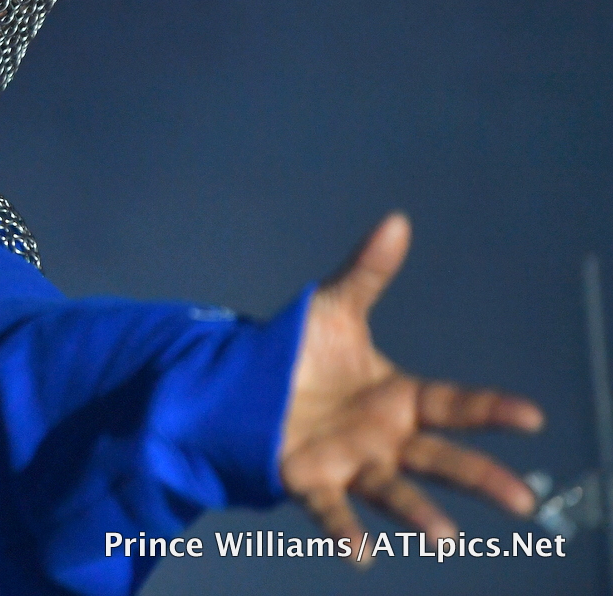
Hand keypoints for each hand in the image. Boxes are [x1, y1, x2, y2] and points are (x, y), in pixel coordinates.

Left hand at [280, 213, 543, 559]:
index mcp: (398, 398)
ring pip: (393, 492)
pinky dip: (344, 532)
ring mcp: (350, 462)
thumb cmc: (300, 353)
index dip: (491, 410)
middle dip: (480, 478)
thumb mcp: (335, 308)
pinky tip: (359, 555)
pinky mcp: (310, 478)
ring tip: (445, 536)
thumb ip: (368, 272)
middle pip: (440, 458)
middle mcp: (383, 437)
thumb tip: (397, 220)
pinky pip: (331, 510)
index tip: (530, 416)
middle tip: (523, 502)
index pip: (454, 405)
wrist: (244, 384)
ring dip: (420, 514)